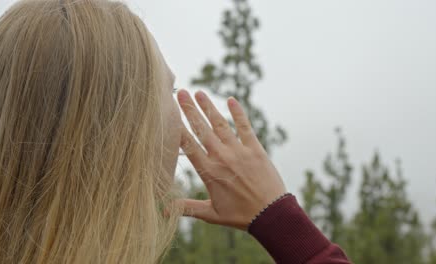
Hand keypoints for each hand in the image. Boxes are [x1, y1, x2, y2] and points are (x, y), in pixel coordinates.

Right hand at [174, 89, 286, 230]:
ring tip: (199, 92)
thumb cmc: (240, 216)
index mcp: (209, 172)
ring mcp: (239, 151)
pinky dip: (238, 113)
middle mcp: (222, 157)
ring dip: (209, 107)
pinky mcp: (255, 149)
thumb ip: (187, 208)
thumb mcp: (212, 214)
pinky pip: (245, 127)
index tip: (169, 114)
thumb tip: (164, 210)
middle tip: (181, 93)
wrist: (271, 214)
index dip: (178, 128)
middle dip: (190, 110)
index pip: (188, 146)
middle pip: (202, 129)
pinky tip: (231, 100)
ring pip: (220, 124)